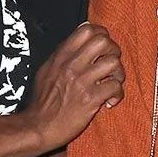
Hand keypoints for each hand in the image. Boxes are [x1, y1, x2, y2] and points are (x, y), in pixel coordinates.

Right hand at [23, 23, 124, 150]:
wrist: (38, 127)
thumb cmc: (43, 100)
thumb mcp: (47, 68)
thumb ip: (65, 51)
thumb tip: (82, 30)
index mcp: (61, 56)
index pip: (87, 29)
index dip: (102, 35)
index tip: (103, 48)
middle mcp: (71, 65)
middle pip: (103, 41)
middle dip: (113, 51)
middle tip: (110, 64)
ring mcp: (81, 81)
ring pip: (113, 63)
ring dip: (119, 73)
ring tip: (113, 82)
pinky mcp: (90, 99)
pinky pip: (115, 87)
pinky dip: (117, 94)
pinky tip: (110, 100)